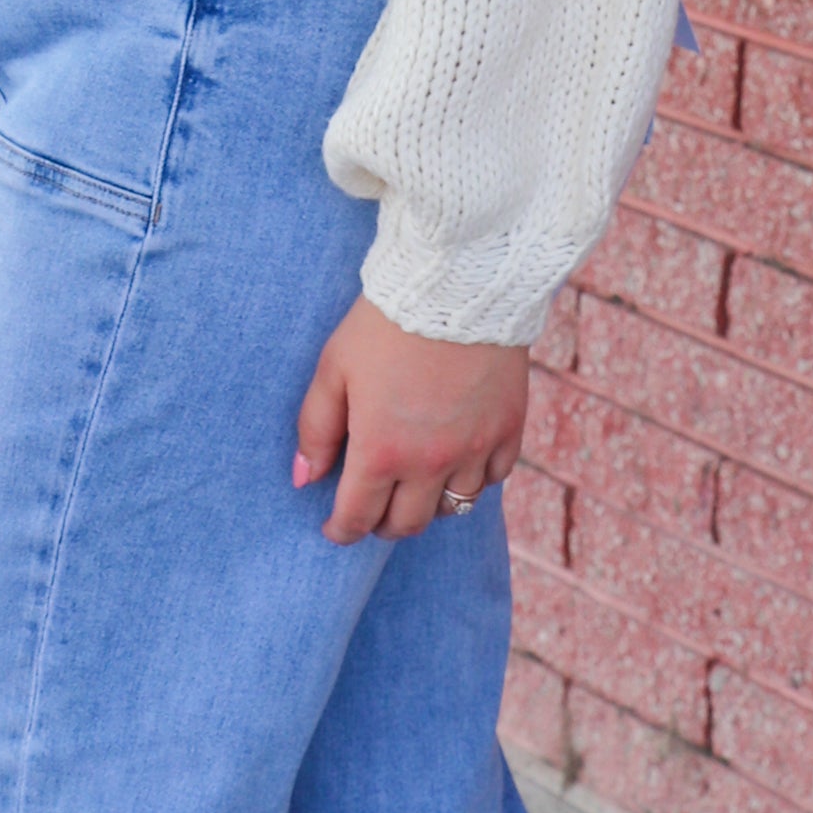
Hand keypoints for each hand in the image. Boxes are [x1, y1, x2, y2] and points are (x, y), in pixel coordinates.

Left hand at [292, 296, 529, 544]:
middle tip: (371, 511)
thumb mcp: (334, 368)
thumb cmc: (384, 323)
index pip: (358, 517)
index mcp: (382, 450)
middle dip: (382, 525)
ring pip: (452, 508)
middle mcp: (432, 462)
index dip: (341, 530)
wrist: (457, 282)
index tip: (334, 528)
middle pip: (407, 524)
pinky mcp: (508, 429)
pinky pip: (492, 479)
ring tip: (412, 487)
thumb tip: (304, 479)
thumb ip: (316, 428)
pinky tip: (455, 463)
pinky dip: (472, 480)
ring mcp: (476, 449)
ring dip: (427, 505)